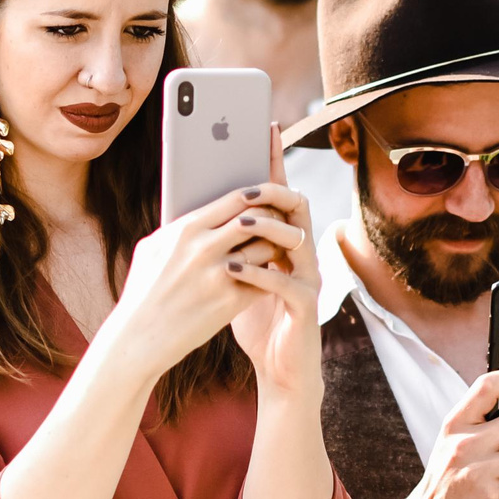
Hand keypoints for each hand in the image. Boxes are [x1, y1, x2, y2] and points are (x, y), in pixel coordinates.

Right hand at [102, 186, 274, 380]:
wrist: (139, 337)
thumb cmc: (143, 291)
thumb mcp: (152, 249)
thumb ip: (180, 228)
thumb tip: (204, 211)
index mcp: (186, 229)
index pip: (236, 198)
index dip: (258, 196)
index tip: (265, 199)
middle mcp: (205, 248)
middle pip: (257, 219)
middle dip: (273, 218)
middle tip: (280, 222)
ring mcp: (220, 275)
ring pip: (266, 248)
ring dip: (275, 247)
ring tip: (277, 249)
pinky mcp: (231, 302)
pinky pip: (264, 279)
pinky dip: (270, 275)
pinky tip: (271, 276)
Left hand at [227, 127, 322, 398]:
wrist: (280, 370)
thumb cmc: (255, 323)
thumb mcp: (235, 278)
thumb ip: (224, 247)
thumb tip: (190, 214)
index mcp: (284, 244)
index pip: (279, 195)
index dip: (273, 161)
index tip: (262, 128)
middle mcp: (302, 255)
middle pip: (298, 208)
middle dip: (275, 190)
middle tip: (250, 181)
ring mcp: (308, 280)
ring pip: (298, 241)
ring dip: (268, 229)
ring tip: (238, 222)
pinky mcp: (306, 308)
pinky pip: (288, 283)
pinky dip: (260, 273)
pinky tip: (234, 268)